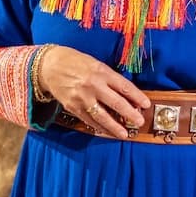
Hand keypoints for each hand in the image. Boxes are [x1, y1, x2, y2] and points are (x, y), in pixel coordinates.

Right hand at [36, 45, 151, 137]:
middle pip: (116, 103)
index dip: (137, 96)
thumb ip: (109, 78)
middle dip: (130, 114)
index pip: (124, 86)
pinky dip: (99, 127)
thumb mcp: (95, 64)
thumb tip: (126, 94)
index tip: (146, 105)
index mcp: (101, 71)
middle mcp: (93, 85)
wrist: (49, 66)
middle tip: (139, 122)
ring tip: (125, 134)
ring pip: (102, 116)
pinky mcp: (73, 107)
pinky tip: (107, 131)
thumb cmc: (75, 62)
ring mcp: (82, 97)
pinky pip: (89, 120)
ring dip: (115, 127)